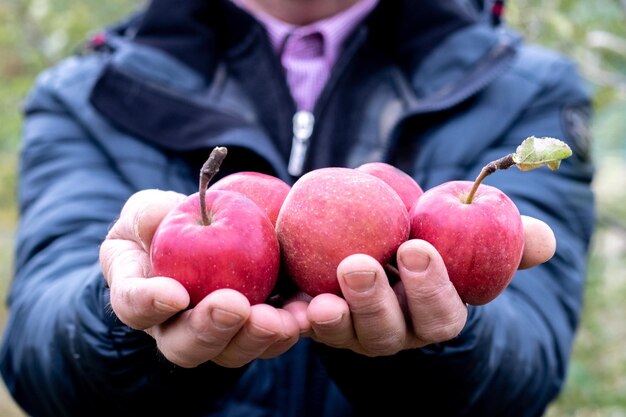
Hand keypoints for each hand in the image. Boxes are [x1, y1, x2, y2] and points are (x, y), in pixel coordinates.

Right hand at [99, 189, 299, 367]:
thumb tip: (157, 220)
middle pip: (186, 345)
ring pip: (233, 350)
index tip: (174, 294)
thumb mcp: (149, 210)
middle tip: (235, 307)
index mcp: (140, 296)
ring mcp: (218, 333)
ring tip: (280, 319)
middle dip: (212, 330)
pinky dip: (291, 326)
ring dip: (257, 337)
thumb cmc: (166, 222)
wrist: (208, 230)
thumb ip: (147, 214)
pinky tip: (306, 313)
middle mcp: (174, 327)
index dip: (149, 304)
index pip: (133, 306)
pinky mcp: (255, 326)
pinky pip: (272, 336)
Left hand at [284, 215, 555, 355]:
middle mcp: (395, 331)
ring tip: (322, 297)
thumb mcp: (465, 234)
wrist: (381, 247)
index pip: (440, 313)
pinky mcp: (318, 322)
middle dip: (375, 301)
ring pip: (346, 335)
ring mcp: (354, 332)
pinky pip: (304, 327)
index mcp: (434, 313)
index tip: (416, 248)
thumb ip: (507, 238)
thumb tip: (541, 241)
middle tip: (358, 264)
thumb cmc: (429, 240)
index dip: (430, 287)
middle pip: (387, 330)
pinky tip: (287, 304)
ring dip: (335, 317)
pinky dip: (295, 319)